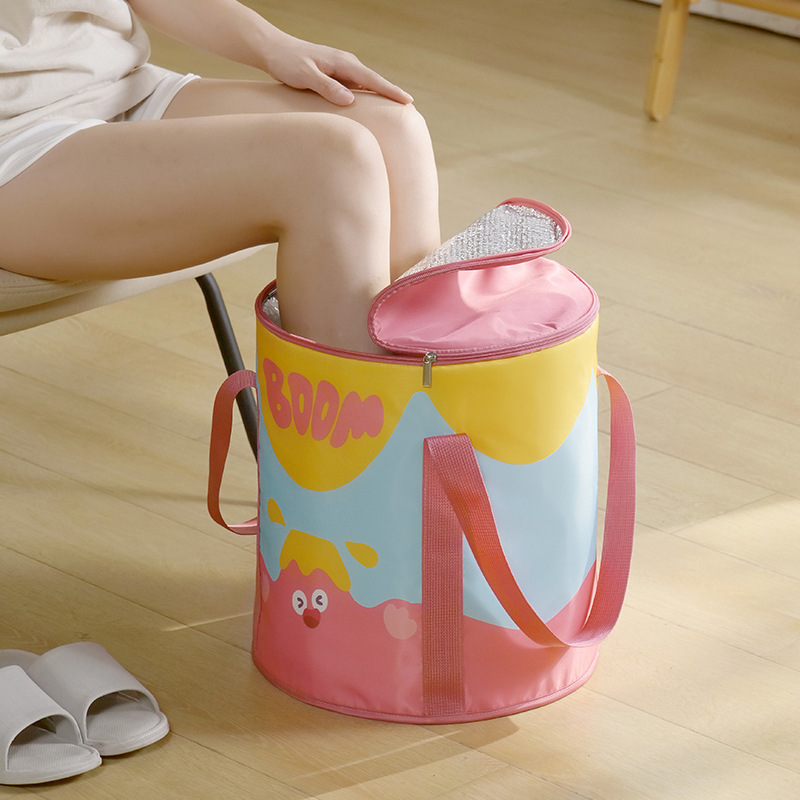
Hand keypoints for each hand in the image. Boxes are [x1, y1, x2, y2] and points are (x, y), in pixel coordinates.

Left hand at [264, 34, 412, 106]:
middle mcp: (345, 64)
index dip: (390, 91)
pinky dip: (365, 97)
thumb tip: (350, 99)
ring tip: (396, 111)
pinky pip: (355, 88)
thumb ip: (327, 87)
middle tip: (410, 109)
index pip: (372, 79)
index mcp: (342, 63)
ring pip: (365, 85)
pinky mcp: (334, 76)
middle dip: (391, 94)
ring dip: (379, 96)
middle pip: (374, 82)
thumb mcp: (305, 76)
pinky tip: (370, 108)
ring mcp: (340, 70)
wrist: (273, 50)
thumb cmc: (286, 62)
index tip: (407, 101)